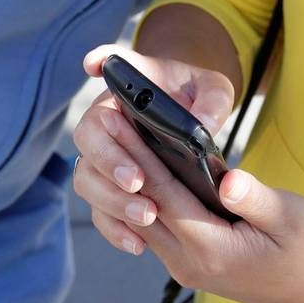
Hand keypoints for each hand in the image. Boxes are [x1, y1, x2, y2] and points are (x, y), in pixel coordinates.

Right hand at [72, 45, 235, 254]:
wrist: (196, 127)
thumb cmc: (202, 100)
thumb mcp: (216, 92)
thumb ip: (212, 102)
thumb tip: (203, 126)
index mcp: (130, 87)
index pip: (110, 65)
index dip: (100, 60)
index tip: (94, 64)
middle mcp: (108, 119)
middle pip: (88, 137)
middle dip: (110, 161)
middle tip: (139, 181)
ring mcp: (104, 156)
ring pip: (87, 178)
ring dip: (112, 199)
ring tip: (146, 214)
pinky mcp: (110, 189)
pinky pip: (99, 211)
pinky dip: (114, 228)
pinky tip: (137, 242)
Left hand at [73, 60, 303, 302]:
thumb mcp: (290, 217)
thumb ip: (254, 197)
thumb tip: (226, 177)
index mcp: (211, 249)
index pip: (163, 195)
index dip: (139, 156)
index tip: (122, 121)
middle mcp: (188, 262)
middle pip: (143, 206)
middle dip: (124, 162)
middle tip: (107, 121)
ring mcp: (186, 267)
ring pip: (144, 221)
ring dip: (130, 181)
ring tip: (117, 140)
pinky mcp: (191, 264)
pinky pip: (157, 230)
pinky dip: (146, 199)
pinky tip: (142, 172)